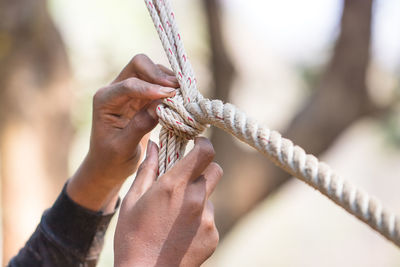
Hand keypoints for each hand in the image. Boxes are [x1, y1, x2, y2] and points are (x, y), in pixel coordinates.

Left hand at [67, 54, 178, 212]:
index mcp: (105, 100)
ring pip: (151, 70)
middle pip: (139, 65)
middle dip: (159, 74)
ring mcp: (130, 91)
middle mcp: (115, 89)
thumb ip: (140, 125)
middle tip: (178, 90)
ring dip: (168, 80)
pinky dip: (170, 87)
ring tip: (183, 95)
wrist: (108, 165)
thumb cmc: (111, 159)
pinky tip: (180, 99)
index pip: (130, 84)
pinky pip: (159, 84)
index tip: (171, 95)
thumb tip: (159, 107)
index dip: (151, 87)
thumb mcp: (123, 147)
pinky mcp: (142, 97)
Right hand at [114, 137, 222, 266]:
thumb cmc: (132, 237)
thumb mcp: (133, 200)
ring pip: (210, 196)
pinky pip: (209, 218)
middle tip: (187, 178)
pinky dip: (199, 218)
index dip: (203, 144)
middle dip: (204, 169)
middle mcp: (196, 199)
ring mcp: (207, 219)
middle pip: (215, 170)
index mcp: (174, 185)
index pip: (205, 151)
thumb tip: (154, 144)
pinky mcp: (213, 235)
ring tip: (176, 215)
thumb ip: (148, 169)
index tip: (196, 144)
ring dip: (198, 197)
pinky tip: (181, 231)